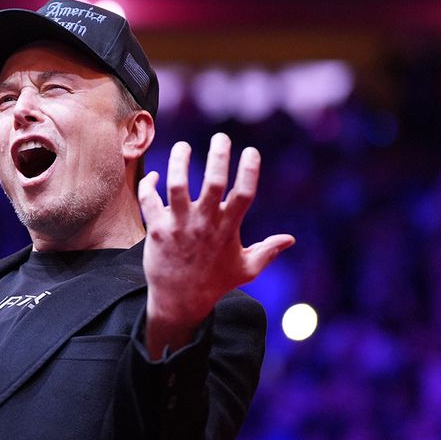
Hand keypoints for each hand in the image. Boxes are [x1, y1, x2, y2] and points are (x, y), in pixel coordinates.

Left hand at [138, 133, 293, 358]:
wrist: (179, 302)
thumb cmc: (214, 283)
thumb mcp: (246, 269)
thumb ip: (267, 251)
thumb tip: (291, 239)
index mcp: (228, 228)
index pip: (244, 193)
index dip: (250, 170)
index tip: (251, 150)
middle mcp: (204, 223)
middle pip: (213, 182)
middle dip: (218, 156)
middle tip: (221, 137)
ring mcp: (179, 225)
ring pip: (177, 184)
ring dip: (179, 161)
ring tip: (183, 146)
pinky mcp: (157, 230)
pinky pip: (149, 200)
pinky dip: (150, 185)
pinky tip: (155, 177)